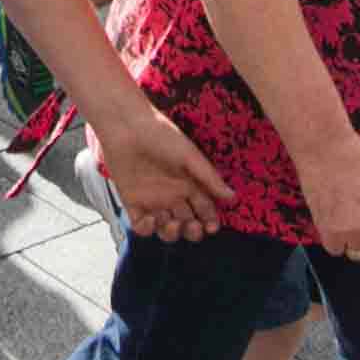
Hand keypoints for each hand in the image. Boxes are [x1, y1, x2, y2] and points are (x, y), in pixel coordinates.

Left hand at [87, 104, 231, 239]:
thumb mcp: (189, 155)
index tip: (212, 227)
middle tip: (193, 227)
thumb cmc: (160, 135)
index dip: (210, 221)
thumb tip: (232, 197)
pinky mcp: (132, 202)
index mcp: (189, 184)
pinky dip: (146, 229)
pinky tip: (150, 219)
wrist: (127, 126)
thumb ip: (209, 178)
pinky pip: (141, 225)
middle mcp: (172, 195)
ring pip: (166, 228)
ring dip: (172, 233)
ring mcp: (152, 200)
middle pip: (187, 223)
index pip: (204, 209)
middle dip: (192, 231)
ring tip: (172, 223)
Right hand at [299, 135, 359, 265]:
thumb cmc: (354, 162)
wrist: (326, 148)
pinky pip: (335, 249)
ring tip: (342, 214)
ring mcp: (358, 230)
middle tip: (358, 228)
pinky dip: (330, 237)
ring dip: (349, 241)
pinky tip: (329, 214)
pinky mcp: (333, 232)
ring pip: (356, 254)